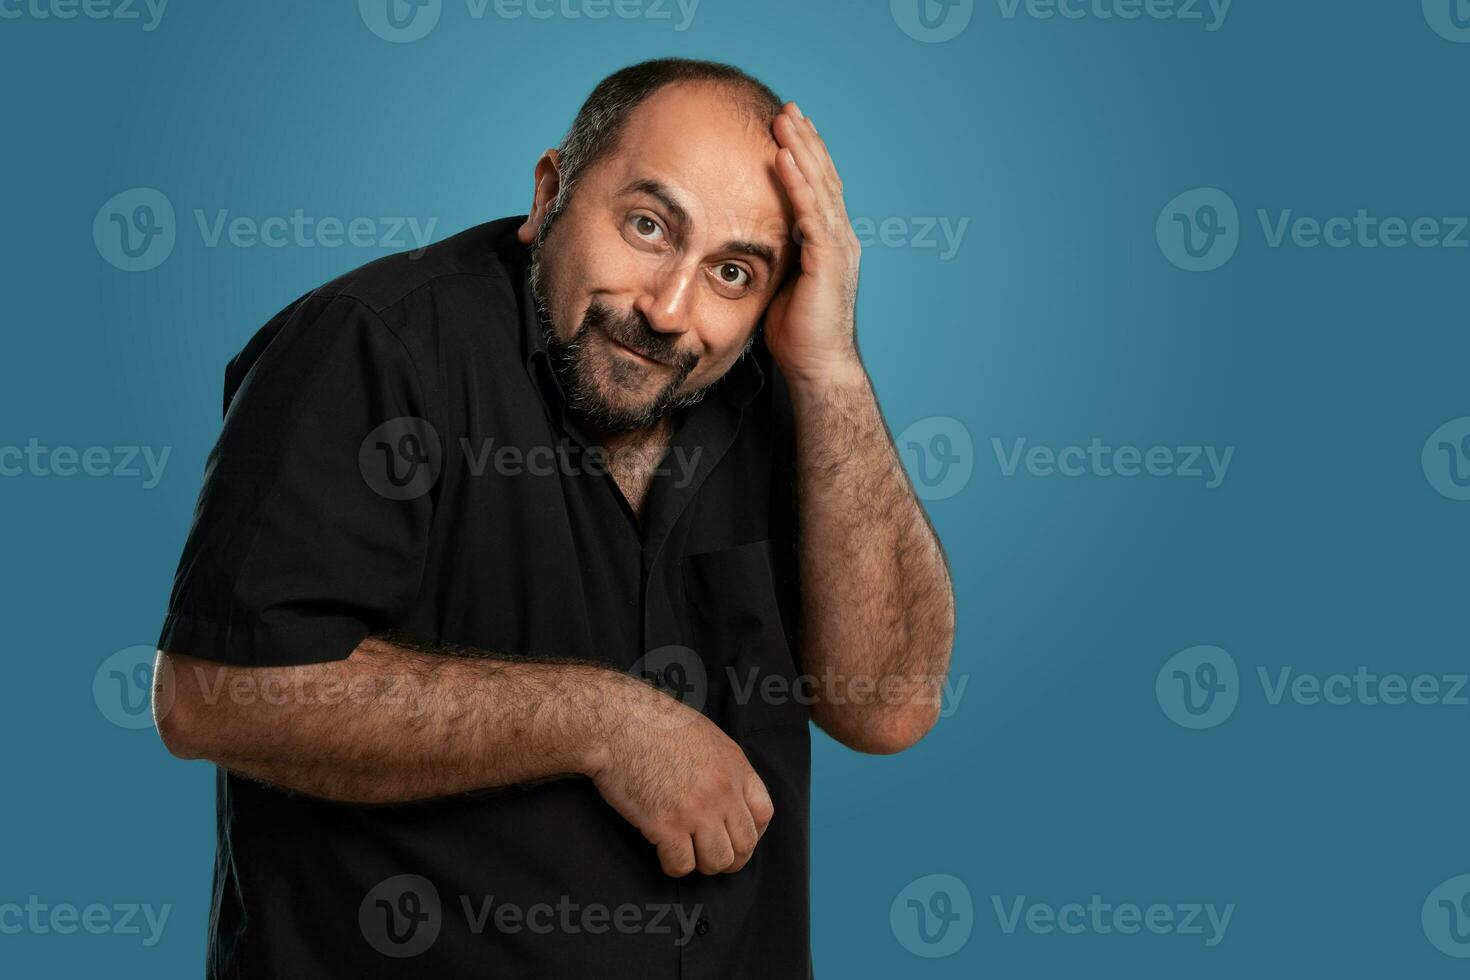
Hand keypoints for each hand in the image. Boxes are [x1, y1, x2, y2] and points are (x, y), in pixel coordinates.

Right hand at [584, 675, 774, 876]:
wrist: (618, 722)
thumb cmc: (654, 722)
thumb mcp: (705, 735)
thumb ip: (723, 766)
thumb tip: (727, 793)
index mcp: (735, 766)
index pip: (763, 813)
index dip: (752, 832)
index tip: (735, 836)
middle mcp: (722, 790)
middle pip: (745, 844)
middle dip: (731, 858)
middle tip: (711, 855)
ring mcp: (696, 809)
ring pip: (718, 861)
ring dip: (703, 864)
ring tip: (687, 853)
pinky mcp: (665, 824)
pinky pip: (682, 865)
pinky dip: (673, 866)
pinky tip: (663, 852)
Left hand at [764, 101, 863, 384]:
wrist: (818, 367)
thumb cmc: (798, 335)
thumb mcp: (782, 286)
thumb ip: (776, 258)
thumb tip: (750, 243)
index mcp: (830, 244)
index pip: (819, 190)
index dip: (805, 158)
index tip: (788, 130)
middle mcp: (840, 239)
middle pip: (823, 178)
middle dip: (805, 142)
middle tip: (788, 110)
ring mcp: (838, 247)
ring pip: (820, 187)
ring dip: (801, 150)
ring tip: (784, 120)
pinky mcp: (828, 260)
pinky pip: (811, 212)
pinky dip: (797, 182)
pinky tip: (782, 157)